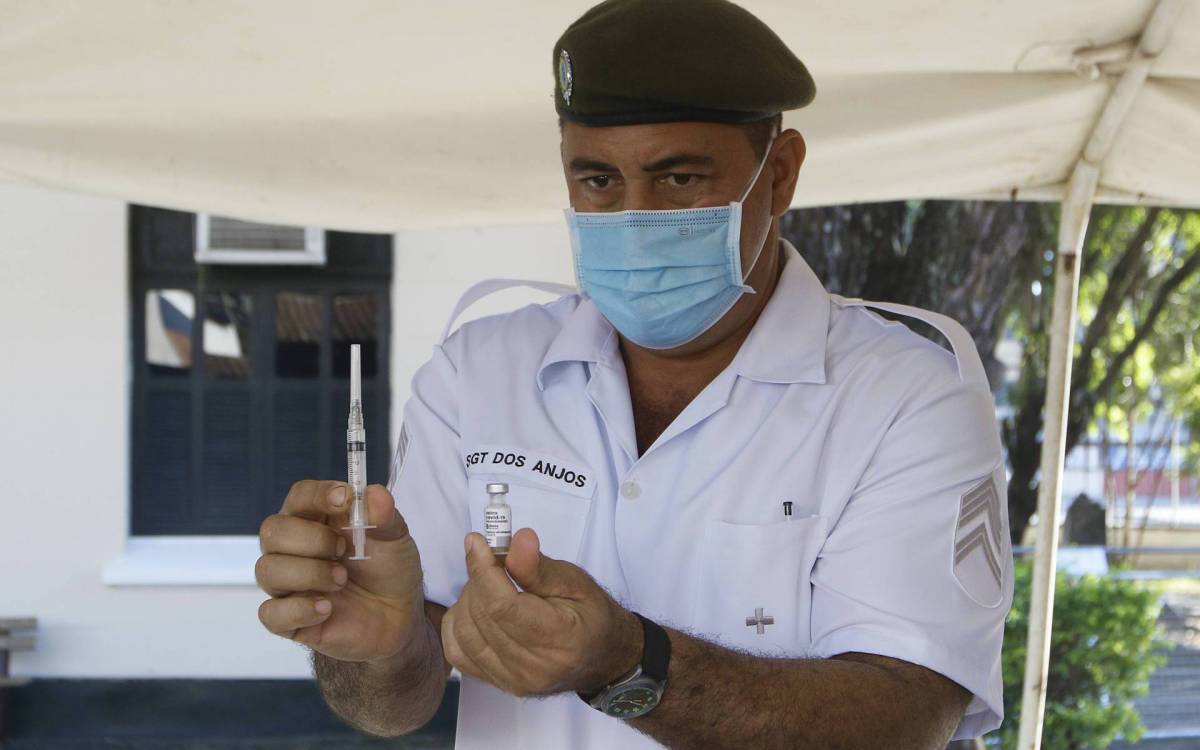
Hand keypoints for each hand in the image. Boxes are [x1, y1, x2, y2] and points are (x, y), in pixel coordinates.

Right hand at [255, 480, 424, 661]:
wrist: (399, 615)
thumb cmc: (387, 569)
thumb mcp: (395, 538)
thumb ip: (384, 515)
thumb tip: (375, 493)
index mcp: (315, 519)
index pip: (299, 496)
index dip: (317, 495)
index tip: (344, 499)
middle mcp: (292, 548)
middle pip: (272, 531)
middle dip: (312, 539)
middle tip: (343, 550)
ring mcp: (286, 584)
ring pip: (267, 570)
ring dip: (309, 573)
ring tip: (341, 580)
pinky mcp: (287, 619)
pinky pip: (270, 614)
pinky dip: (299, 610)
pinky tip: (327, 609)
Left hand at [441, 527, 641, 696]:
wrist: (600, 656)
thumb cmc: (590, 614)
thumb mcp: (574, 581)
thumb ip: (539, 566)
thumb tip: (518, 540)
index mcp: (558, 639)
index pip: (502, 606)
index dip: (482, 570)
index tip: (477, 542)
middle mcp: (532, 668)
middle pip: (481, 615)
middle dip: (478, 578)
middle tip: (491, 558)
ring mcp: (511, 680)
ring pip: (463, 631)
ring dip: (468, 598)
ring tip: (489, 583)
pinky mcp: (497, 683)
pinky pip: (457, 650)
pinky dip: (458, 622)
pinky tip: (477, 608)